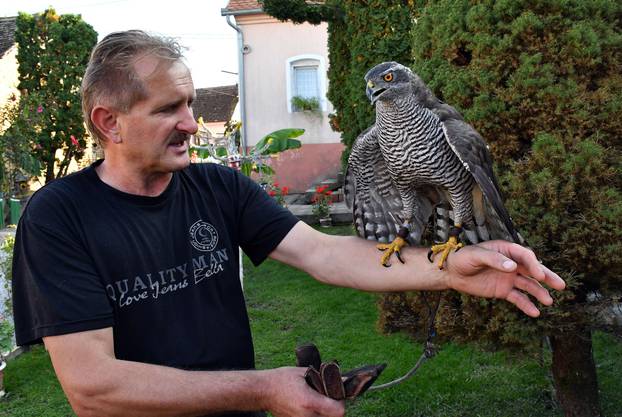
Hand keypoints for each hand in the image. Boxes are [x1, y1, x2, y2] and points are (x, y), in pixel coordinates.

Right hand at [263, 367, 344, 416]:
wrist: (263, 392)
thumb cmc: (281, 379)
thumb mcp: (303, 373)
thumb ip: (323, 377)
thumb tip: (342, 378)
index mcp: (309, 402)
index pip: (338, 411)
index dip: (341, 402)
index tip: (336, 394)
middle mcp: (307, 416)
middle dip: (333, 406)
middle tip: (327, 395)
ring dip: (324, 411)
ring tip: (316, 399)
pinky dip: (315, 413)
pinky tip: (307, 404)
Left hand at [443, 240, 565, 316]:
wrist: (451, 272)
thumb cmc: (462, 258)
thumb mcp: (476, 255)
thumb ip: (494, 259)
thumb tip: (512, 266)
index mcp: (506, 250)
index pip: (525, 256)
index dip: (534, 265)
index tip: (539, 275)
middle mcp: (511, 264)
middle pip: (533, 270)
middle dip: (547, 277)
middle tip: (561, 285)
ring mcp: (508, 278)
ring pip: (528, 285)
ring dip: (539, 293)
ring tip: (549, 302)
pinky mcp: (503, 290)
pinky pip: (518, 298)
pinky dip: (526, 305)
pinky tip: (535, 312)